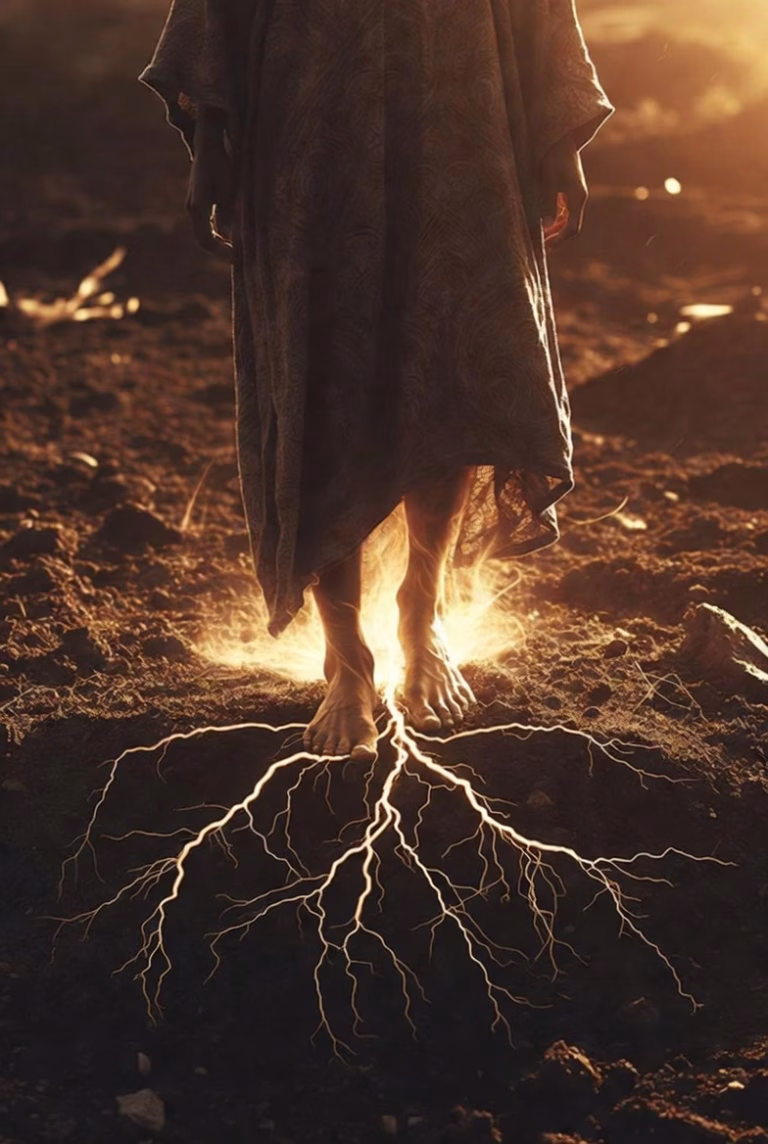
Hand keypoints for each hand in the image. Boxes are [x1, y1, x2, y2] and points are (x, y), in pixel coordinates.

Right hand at [187, 109, 232, 261]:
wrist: (207, 144)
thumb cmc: (220, 164)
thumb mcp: (228, 189)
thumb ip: (227, 213)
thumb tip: (228, 237)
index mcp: (197, 208)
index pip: (206, 240)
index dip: (221, 252)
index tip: (236, 258)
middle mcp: (192, 209)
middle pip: (204, 240)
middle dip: (220, 251)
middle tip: (239, 258)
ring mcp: (194, 206)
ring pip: (205, 233)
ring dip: (220, 243)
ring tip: (238, 250)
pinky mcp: (200, 203)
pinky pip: (207, 224)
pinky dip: (219, 233)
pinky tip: (233, 236)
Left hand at [540, 136, 588, 248]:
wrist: (562, 139)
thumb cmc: (554, 158)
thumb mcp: (548, 182)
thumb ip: (547, 205)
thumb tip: (546, 227)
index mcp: (577, 198)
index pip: (572, 228)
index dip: (560, 240)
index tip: (546, 246)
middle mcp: (578, 199)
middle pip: (571, 227)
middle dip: (557, 238)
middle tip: (540, 246)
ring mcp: (575, 195)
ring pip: (567, 220)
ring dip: (555, 230)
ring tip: (540, 238)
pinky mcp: (569, 190)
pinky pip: (563, 211)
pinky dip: (554, 220)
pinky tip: (542, 224)